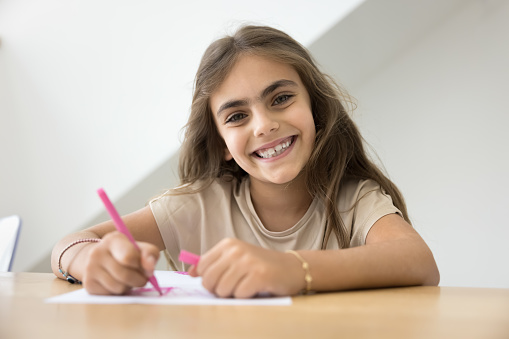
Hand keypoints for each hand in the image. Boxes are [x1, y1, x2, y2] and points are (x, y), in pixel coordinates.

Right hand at [82, 231, 159, 294]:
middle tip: (142, 278)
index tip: (147, 268)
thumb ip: (150, 254)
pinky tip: (117, 282)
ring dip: (129, 286)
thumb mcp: (139, 248)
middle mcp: (97, 252)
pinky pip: (110, 294)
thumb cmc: (125, 253)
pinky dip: (118, 292)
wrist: (100, 258)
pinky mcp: (88, 284)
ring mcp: (90, 269)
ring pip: (118, 287)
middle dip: (139, 280)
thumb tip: (149, 268)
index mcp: (112, 240)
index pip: (129, 257)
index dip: (142, 266)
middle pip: (125, 275)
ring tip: (128, 279)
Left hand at [188, 238, 305, 297]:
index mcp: (228, 244)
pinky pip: (239, 295)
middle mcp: (236, 250)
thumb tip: (190, 272)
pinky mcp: (259, 276)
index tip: (221, 279)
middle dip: (219, 289)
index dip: (209, 279)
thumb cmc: (260, 265)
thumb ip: (213, 264)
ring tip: (246, 285)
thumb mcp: (235, 258)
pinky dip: (246, 296)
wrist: (291, 268)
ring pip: (222, 290)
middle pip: (209, 281)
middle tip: (235, 285)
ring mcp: (248, 262)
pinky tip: (256, 288)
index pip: (202, 267)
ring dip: (234, 293)